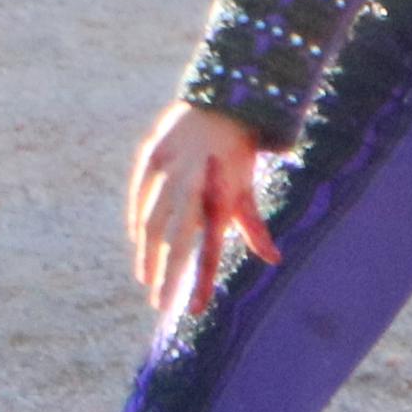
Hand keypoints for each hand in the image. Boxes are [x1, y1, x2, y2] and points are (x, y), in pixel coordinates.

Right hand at [127, 102, 277, 326]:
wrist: (221, 101)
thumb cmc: (238, 153)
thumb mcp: (247, 188)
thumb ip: (254, 226)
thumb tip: (274, 259)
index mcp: (222, 197)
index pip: (210, 251)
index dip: (202, 282)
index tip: (193, 310)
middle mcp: (194, 188)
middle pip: (176, 243)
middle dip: (168, 277)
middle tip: (161, 306)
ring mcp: (169, 172)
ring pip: (151, 223)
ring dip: (148, 256)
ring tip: (148, 280)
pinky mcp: (150, 156)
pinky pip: (138, 196)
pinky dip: (137, 220)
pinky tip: (139, 241)